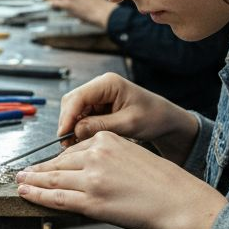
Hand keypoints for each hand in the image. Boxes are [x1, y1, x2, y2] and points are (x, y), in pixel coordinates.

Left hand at [16, 131, 225, 228]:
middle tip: (23, 172)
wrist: (176, 200)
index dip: (55, 160)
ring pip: (53, 179)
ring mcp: (92, 179)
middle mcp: (96, 156)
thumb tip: (85, 170)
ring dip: (32, 181)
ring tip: (20, 182)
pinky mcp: (91, 201)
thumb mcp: (132, 154)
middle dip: (39, 169)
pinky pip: (57, 198)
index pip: (73, 150)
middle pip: (59, 163)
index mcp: (107, 140)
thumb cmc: (161, 182)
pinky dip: (38, 196)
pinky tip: (27, 193)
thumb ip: (107, 157)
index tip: (45, 164)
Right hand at [57, 72, 198, 164]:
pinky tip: (82, 140)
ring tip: (74, 145)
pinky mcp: (99, 106)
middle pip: (72, 102)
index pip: (78, 97)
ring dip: (73, 127)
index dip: (68, 116)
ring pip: (75, 110)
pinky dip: (80, 128)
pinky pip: (82, 116)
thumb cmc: (154, 117)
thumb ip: (101, 126)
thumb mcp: (128, 123)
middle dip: (68, 122)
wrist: (166, 120)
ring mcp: (99, 96)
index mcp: (109, 83)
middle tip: (66, 144)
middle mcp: (101, 86)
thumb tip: (75, 131)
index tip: (63, 134)